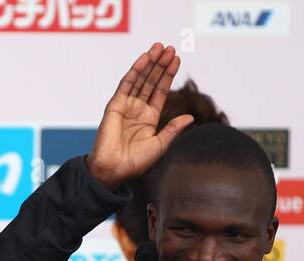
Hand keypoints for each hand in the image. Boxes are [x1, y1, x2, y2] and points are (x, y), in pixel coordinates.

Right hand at [86, 42, 192, 191]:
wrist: (113, 169)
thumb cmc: (134, 163)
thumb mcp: (160, 145)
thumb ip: (173, 129)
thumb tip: (190, 117)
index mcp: (148, 118)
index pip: (160, 91)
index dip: (168, 75)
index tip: (176, 60)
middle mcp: (137, 109)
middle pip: (151, 81)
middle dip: (160, 65)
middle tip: (170, 48)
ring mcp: (126, 106)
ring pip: (140, 79)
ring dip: (150, 63)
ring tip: (160, 47)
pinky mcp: (115, 106)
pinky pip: (126, 84)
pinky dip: (135, 70)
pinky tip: (145, 58)